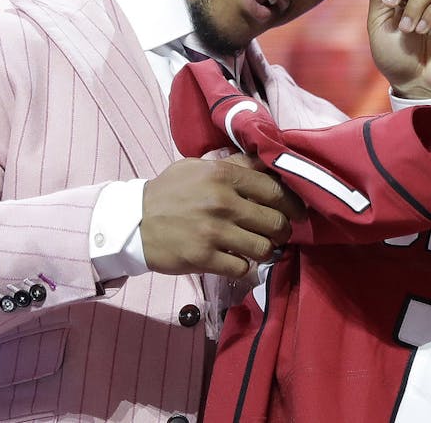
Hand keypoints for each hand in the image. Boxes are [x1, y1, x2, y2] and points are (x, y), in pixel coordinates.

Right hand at [140, 154, 306, 278]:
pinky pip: (243, 268)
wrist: (133, 221)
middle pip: (276, 222)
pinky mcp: (204, 258)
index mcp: (224, 176)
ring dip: (265, 250)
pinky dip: (244, 266)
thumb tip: (269, 162)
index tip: (297, 212)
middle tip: (278, 233)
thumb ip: (235, 165)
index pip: (275, 191)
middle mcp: (222, 202)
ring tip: (258, 247)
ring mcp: (213, 232)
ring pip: (264, 248)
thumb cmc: (170, 192)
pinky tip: (237, 259)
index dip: (293, 204)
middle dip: (283, 230)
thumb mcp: (200, 167)